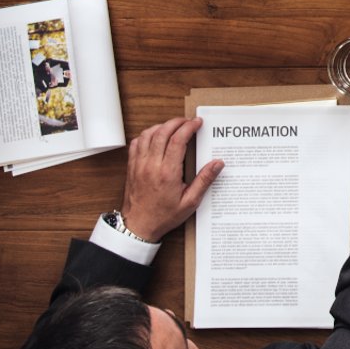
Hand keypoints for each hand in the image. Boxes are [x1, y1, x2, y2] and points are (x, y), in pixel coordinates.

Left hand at [119, 116, 222, 241]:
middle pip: (162, 132)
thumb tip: (217, 164)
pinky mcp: (132, 167)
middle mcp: (151, 165)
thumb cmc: (163, 216)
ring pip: (148, 134)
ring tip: (173, 127)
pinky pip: (136, 143)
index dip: (189, 127)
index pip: (177, 140)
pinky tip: (155, 137)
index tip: (197, 123)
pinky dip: (146, 135)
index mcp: (168, 173)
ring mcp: (139, 165)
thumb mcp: (190, 202)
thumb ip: (204, 180)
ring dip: (161, 126)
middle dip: (177, 122)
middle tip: (187, 122)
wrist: (138, 226)